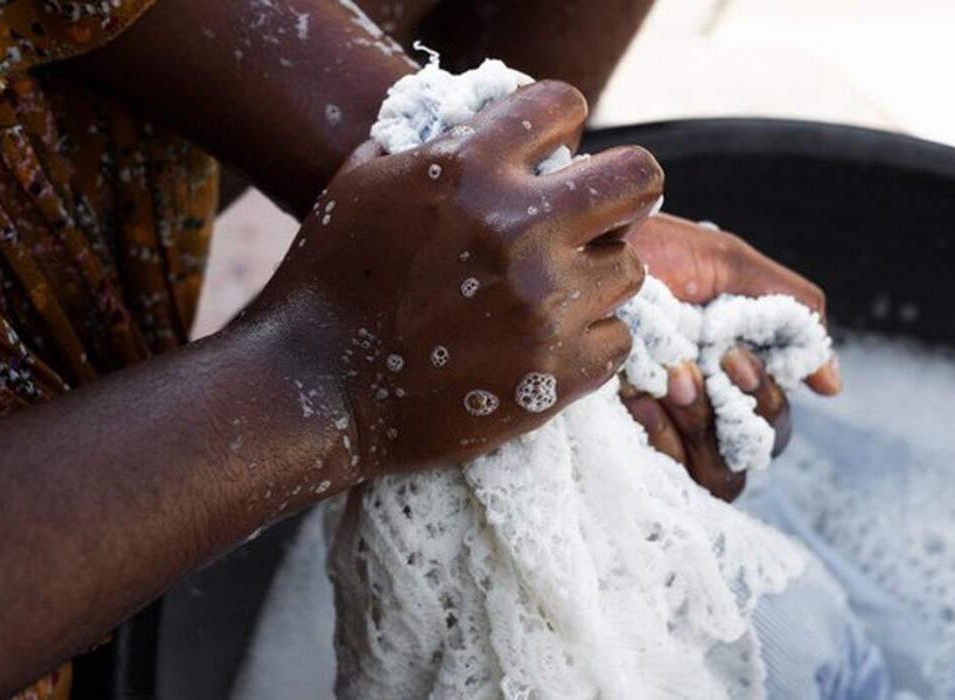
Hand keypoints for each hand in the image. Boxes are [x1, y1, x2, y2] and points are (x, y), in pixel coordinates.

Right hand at [251, 81, 660, 479]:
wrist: (315, 390)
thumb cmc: (328, 281)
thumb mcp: (362, 183)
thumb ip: (431, 145)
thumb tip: (482, 124)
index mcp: (469, 169)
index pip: (564, 106)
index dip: (561, 126)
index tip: (554, 152)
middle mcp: (519, 229)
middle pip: (639, 179)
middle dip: (623, 192)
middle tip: (598, 215)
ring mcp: (545, 305)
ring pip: (630, 268)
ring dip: (597, 275)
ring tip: (553, 292)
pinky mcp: (558, 372)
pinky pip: (618, 339)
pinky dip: (589, 341)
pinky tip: (547, 343)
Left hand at [622, 214, 840, 500]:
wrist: (579, 250)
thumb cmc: (649, 250)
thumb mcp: (726, 265)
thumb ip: (789, 313)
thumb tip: (831, 385)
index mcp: (731, 372)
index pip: (772, 422)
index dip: (767, 400)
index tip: (735, 360)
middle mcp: (703, 408)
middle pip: (754, 453)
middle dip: (736, 412)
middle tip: (699, 369)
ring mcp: (664, 429)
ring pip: (720, 476)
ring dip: (701, 425)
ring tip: (670, 380)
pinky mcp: (624, 442)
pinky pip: (669, 477)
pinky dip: (662, 438)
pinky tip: (636, 397)